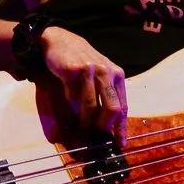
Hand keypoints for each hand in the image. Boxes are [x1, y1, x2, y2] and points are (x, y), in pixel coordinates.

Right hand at [35, 26, 128, 140]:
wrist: (59, 41)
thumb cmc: (81, 61)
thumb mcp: (100, 73)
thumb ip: (106, 94)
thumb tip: (109, 122)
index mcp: (117, 74)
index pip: (123, 105)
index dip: (122, 127)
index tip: (121, 143)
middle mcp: (107, 72)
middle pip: (112, 108)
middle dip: (104, 126)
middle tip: (97, 135)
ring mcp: (91, 71)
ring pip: (91, 106)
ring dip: (86, 120)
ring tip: (82, 125)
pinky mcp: (74, 71)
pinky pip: (73, 96)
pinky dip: (71, 101)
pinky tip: (68, 95)